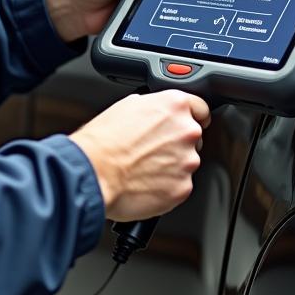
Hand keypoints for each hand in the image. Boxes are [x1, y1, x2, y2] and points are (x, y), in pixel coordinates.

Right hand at [70, 90, 210, 220]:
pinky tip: (145, 182)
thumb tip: (155, 113)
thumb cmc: (102, 141)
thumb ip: (152, 107)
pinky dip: (166, 186)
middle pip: (193, 137)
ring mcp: (187, 161)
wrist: (93, 172)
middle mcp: (186, 131)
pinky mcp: (182, 188)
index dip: (194, 116)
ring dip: (170, 166)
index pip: (201, 107)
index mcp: (174, 106)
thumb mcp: (126, 106)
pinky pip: (179, 186)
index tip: (190, 122)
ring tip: (143, 168)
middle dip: (176, 143)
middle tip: (151, 149)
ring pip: (186, 163)